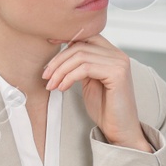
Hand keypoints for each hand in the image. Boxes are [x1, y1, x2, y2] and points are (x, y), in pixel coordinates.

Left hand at [42, 35, 152, 151]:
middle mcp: (118, 55)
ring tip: (52, 85)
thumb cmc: (105, 108)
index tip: (49, 44)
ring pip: (80, 55)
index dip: (66, 37)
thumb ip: (81, 64)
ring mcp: (119, 62)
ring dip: (60, 70)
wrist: (120, 130)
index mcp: (112, 54)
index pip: (87, 35)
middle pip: (80, 45)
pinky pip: (85, 68)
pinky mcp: (117, 73)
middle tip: (46, 76)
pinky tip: (62, 88)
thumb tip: (62, 50)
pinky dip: (69, 77)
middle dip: (58, 60)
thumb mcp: (89, 80)